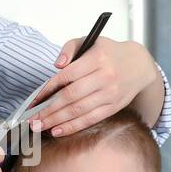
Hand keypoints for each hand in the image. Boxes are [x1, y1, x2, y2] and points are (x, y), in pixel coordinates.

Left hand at [25, 37, 158, 135]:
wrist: (138, 65)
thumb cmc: (108, 53)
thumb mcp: (90, 41)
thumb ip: (70, 48)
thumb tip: (56, 65)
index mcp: (97, 58)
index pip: (66, 76)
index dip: (47, 90)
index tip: (33, 100)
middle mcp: (105, 76)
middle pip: (71, 96)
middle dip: (48, 110)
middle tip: (32, 119)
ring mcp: (110, 93)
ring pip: (79, 110)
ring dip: (57, 121)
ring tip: (40, 126)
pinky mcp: (114, 106)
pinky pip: (91, 119)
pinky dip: (73, 126)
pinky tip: (58, 130)